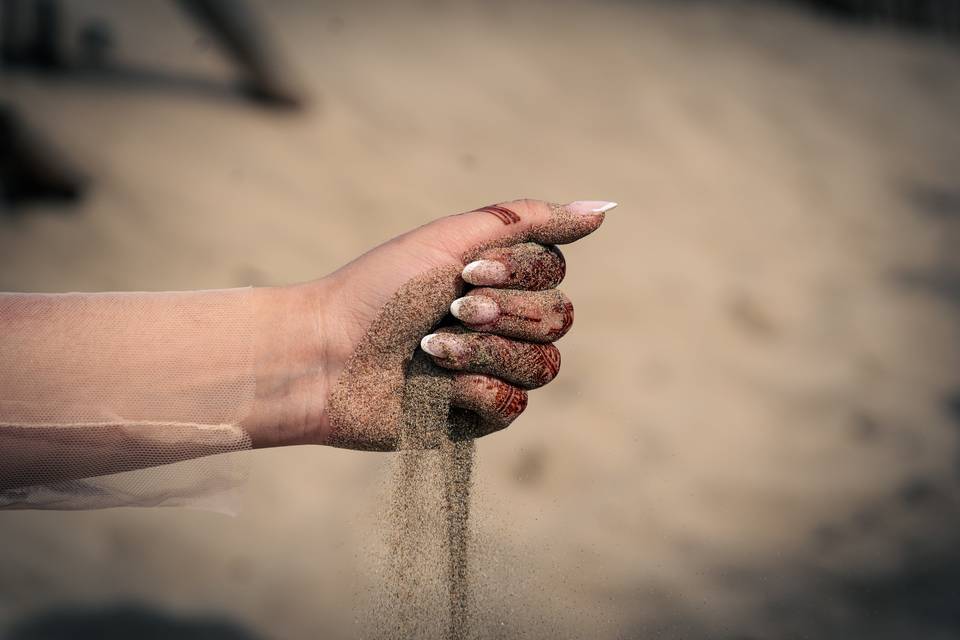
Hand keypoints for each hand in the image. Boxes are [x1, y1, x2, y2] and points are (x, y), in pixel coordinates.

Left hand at [246, 199, 612, 449]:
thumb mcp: (451, 240)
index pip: (555, 273)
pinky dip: (476, 390)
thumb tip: (603, 208)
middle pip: (559, 319)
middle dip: (504, 313)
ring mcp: (496, 369)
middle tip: (451, 309)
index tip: (467, 271)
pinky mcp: (481, 414)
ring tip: (431, 349)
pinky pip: (514, 404)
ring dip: (485, 352)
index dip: (520, 274)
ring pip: (544, 365)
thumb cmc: (380, 291)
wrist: (326, 355)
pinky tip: (437, 386)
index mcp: (499, 279)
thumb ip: (527, 221)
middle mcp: (505, 323)